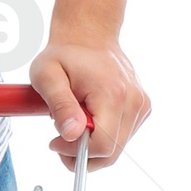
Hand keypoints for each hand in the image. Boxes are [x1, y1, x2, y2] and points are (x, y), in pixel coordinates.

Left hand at [28, 34, 149, 170]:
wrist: (89, 36)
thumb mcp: (47, 75)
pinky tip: (89, 116)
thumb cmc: (65, 55)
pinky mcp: (142, 108)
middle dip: (82, 154)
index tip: (55, 141)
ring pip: (116, 148)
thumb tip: (71, 134)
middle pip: (111, 153)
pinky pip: (121, 137)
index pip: (102, 146)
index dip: (74, 152)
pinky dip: (102, 135)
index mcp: (113, 93)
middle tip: (60, 139)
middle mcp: (134, 101)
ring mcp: (141, 105)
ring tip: (74, 120)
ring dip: (91, 144)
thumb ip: (60, 105)